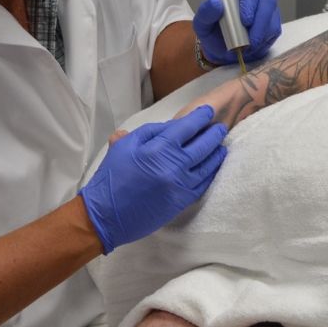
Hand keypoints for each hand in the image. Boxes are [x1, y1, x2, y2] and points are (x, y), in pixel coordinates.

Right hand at [79, 106, 228, 253]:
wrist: (106, 214)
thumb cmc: (112, 177)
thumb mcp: (125, 146)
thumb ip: (149, 132)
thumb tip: (171, 126)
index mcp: (158, 148)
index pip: (186, 127)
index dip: (200, 117)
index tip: (208, 112)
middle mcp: (174, 165)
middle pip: (203, 146)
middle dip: (214, 134)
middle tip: (221, 128)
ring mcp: (180, 185)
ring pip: (207, 166)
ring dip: (216, 154)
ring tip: (221, 147)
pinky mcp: (182, 201)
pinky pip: (202, 184)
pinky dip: (210, 173)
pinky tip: (212, 167)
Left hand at [192, 0, 281, 64]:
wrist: (222, 47)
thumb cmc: (213, 30)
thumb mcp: (202, 22)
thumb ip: (206, 11)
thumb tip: (215, 2)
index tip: (244, 18)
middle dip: (260, 18)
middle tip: (250, 36)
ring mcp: (267, 6)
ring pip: (273, 14)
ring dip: (262, 32)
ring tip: (249, 45)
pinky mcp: (273, 22)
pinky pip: (275, 28)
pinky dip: (265, 39)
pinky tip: (254, 46)